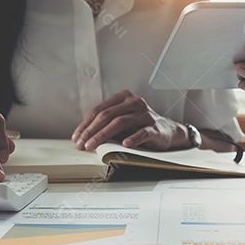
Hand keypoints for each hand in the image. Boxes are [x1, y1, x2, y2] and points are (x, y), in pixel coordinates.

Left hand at [72, 90, 188, 150]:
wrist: (167, 131)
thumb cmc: (140, 126)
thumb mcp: (121, 122)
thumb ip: (105, 125)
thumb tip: (83, 137)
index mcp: (123, 98)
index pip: (99, 110)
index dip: (85, 124)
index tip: (76, 137)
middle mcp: (134, 102)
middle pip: (107, 115)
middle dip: (91, 131)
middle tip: (82, 144)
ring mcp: (145, 114)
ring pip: (120, 122)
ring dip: (103, 135)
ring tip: (93, 146)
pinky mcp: (155, 127)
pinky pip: (142, 132)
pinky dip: (133, 138)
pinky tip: (125, 144)